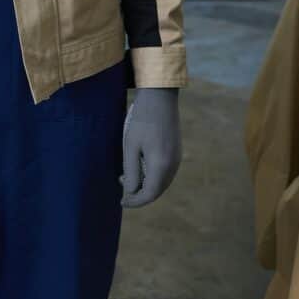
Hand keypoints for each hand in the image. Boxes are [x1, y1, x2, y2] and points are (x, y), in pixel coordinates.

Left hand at [121, 87, 181, 208]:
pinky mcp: (176, 151)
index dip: (135, 201)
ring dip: (145, 184)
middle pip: (156, 190)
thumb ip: (131, 172)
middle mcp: (172, 166)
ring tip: (127, 175)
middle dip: (139, 193)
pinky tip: (140, 165)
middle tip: (122, 187)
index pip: (149, 195)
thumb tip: (130, 193)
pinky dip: (152, 175)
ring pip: (161, 182)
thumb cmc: (141, 120)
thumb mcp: (131, 146)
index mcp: (160, 167)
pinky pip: (164, 171)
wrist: (160, 97)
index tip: (121, 202)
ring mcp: (177, 158)